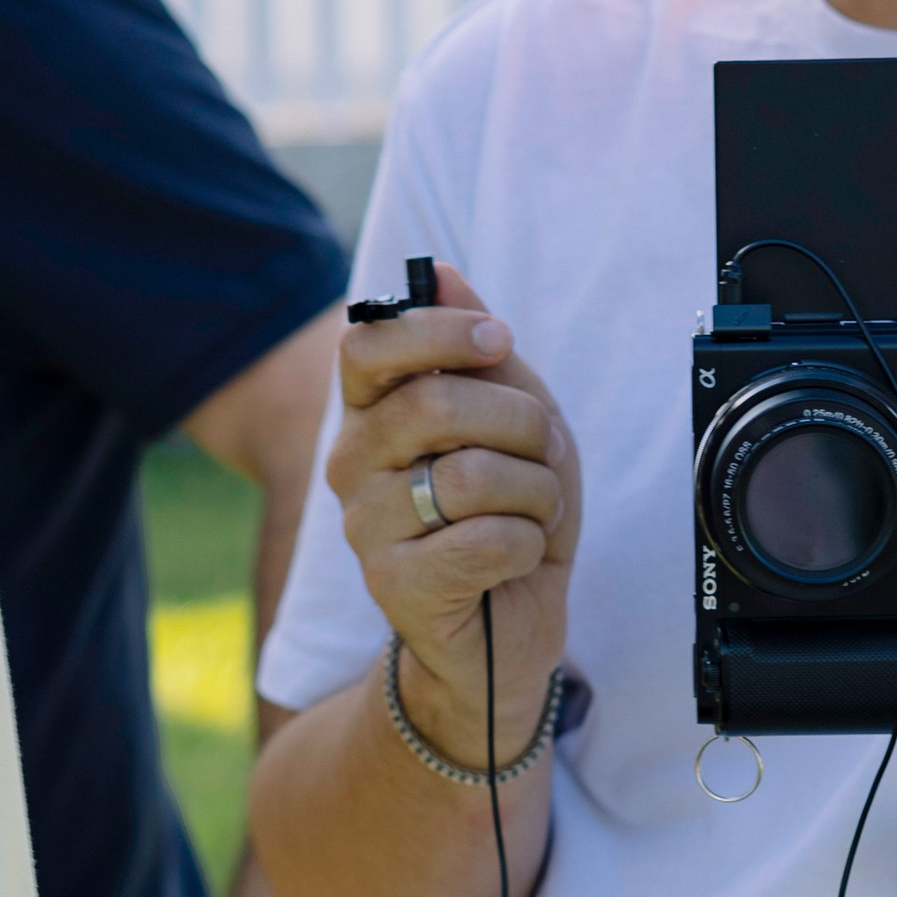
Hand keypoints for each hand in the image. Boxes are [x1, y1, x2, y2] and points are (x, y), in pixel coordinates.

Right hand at [326, 262, 580, 774]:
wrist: (509, 625)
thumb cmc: (507, 514)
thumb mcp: (511, 419)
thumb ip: (477, 349)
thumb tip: (442, 271)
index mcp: (371, 415)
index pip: (366, 345)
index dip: (438, 332)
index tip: (498, 343)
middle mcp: (352, 466)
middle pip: (433, 404)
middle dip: (521, 423)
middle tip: (544, 452)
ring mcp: (366, 528)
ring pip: (470, 476)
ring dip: (536, 493)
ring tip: (533, 514)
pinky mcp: (396, 586)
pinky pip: (487, 539)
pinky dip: (530, 544)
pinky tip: (517, 557)